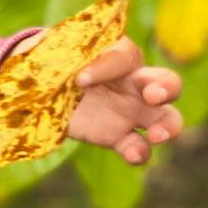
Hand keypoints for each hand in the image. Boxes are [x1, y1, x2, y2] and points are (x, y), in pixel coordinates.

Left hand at [61, 36, 183, 164]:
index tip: (79, 79)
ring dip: (168, 127)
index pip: (126, 56)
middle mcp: (133, 83)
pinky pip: (138, 147)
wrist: (38, 90)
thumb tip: (80, 73)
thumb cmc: (51, 62)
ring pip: (166, 118)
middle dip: (167, 87)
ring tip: (157, 135)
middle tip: (152, 95)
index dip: (107, 66)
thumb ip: (67, 54)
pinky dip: (140, 153)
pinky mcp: (117, 137)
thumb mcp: (54, 52)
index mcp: (119, 56)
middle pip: (168, 82)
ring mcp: (130, 112)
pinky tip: (133, 155)